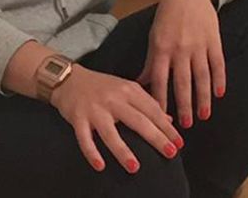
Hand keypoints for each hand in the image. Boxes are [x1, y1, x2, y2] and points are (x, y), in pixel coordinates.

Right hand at [49, 64, 184, 173]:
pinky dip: (92, 152)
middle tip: (170, 153)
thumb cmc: (101, 86)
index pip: (152, 109)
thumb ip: (146, 103)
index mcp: (127, 90)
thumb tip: (168, 120)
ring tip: (135, 167)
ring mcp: (94, 109)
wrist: (68, 78)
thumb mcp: (126, 89)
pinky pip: (84, 138)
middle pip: (137, 121)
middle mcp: (113, 99)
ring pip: (110, 133)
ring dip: (123, 151)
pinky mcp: (77, 118)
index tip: (179, 142)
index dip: (166, 127)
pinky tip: (100, 166)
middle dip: (156, 138)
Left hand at [136, 0, 225, 128]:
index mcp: (161, 48)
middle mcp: (180, 49)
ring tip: (203, 116)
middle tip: (185, 125)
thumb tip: (142, 84)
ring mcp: (198, 45)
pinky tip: (219, 94)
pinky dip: (219, 80)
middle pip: (182, 83)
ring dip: (202, 99)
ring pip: (202, 77)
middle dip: (184, 105)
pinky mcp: (214, 41)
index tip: (160, 118)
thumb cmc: (166, 16)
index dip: (161, 100)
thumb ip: (151, 62)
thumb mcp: (154, 36)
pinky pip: (218, 64)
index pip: (160, 80)